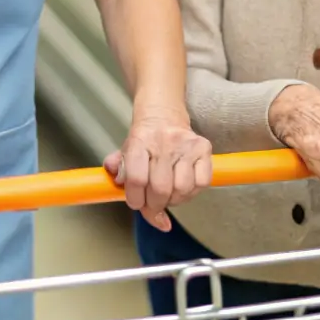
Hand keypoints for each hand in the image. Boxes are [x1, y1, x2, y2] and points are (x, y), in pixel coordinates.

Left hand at [103, 106, 212, 231]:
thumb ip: (117, 173)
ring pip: (182, 189)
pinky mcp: (204, 148)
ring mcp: (186, 144)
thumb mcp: (125, 152)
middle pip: (160, 189)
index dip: (136, 199)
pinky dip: (192, 192)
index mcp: (139, 141)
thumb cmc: (144, 139)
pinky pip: (202, 182)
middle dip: (154, 205)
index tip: (137, 203)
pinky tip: (184, 187)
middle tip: (153, 203)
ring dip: (174, 200)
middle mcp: (164, 141)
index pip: (136, 179)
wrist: (164, 113)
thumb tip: (115, 191)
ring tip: (168, 194)